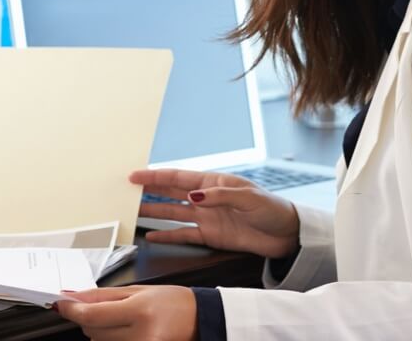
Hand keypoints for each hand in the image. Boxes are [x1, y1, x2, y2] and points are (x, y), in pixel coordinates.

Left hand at [56, 285, 195, 340]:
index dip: (72, 310)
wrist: (201, 319)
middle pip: (92, 331)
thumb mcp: (139, 291)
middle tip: (109, 309)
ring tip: (125, 321)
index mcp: (140, 311)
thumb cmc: (174, 302)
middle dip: (90, 319)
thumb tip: (74, 297)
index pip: (92, 315)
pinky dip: (111, 340)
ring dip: (102, 332)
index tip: (61, 304)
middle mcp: (140, 334)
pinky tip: (125, 332)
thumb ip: (103, 296)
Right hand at [133, 168, 299, 257]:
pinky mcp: (211, 236)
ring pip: (173, 214)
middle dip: (149, 191)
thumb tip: (192, 196)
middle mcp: (207, 198)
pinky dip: (168, 236)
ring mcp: (207, 217)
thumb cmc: (271, 208)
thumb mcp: (248, 197)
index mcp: (214, 182)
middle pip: (171, 193)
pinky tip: (152, 235)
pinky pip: (184, 235)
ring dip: (153, 212)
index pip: (179, 178)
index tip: (135, 175)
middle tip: (125, 192)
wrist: (286, 234)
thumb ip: (219, 196)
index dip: (156, 176)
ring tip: (132, 211)